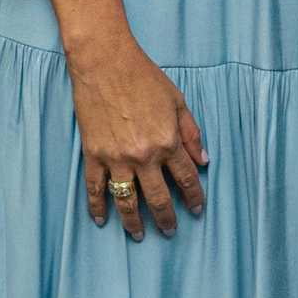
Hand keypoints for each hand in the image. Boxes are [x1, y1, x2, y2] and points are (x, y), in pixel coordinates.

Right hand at [68, 33, 208, 236]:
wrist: (104, 63)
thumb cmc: (143, 78)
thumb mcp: (177, 102)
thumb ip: (192, 133)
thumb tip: (203, 161)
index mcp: (168, 142)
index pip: (187, 179)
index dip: (194, 198)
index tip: (196, 210)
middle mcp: (144, 155)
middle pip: (159, 198)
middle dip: (167, 219)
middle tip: (170, 231)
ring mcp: (116, 158)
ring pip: (127, 200)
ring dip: (134, 222)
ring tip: (139, 234)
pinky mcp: (93, 155)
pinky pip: (95, 188)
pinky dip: (97, 207)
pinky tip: (102, 219)